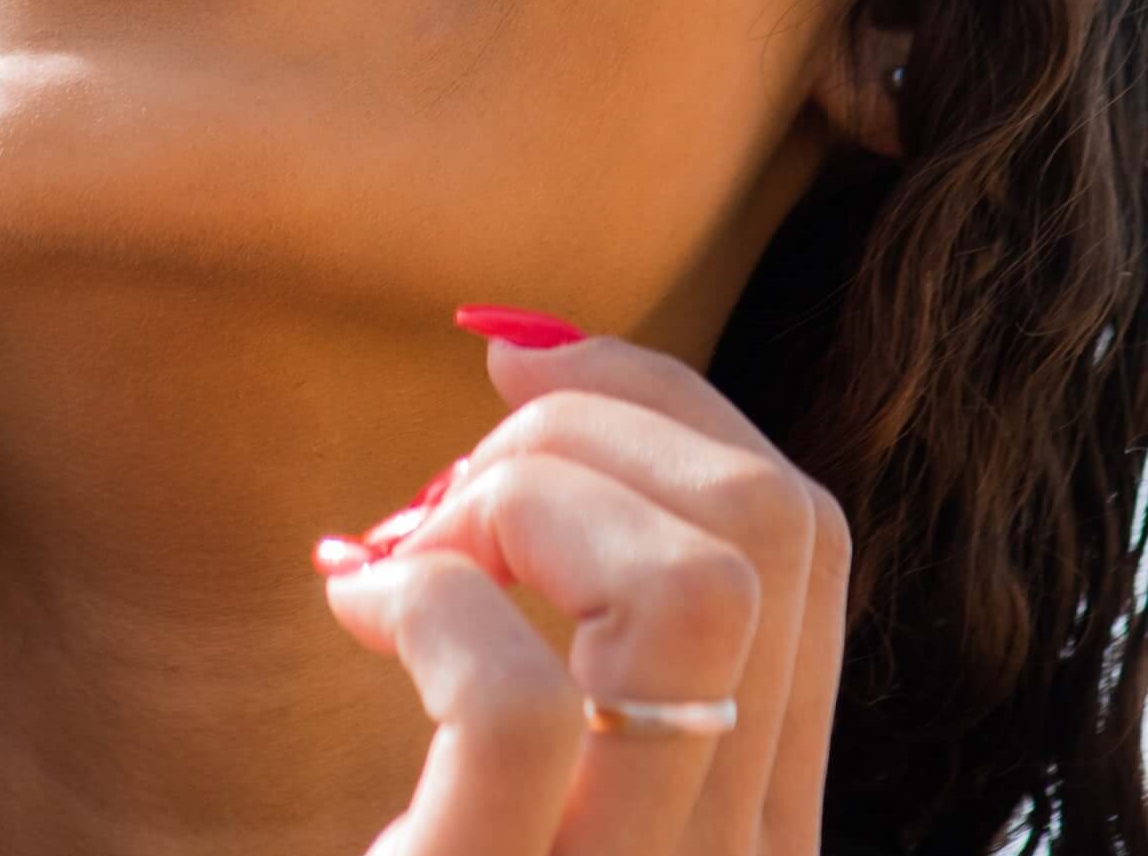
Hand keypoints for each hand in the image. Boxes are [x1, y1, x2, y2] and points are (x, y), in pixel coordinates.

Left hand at [320, 331, 851, 853]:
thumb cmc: (434, 834)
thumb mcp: (541, 758)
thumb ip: (584, 614)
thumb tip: (521, 352)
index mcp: (753, 813)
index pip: (800, 533)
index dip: (663, 397)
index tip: (516, 366)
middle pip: (768, 523)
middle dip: (588, 423)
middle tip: (446, 492)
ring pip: (693, 590)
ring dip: (518, 501)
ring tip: (404, 560)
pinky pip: (520, 708)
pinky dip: (430, 609)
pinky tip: (360, 616)